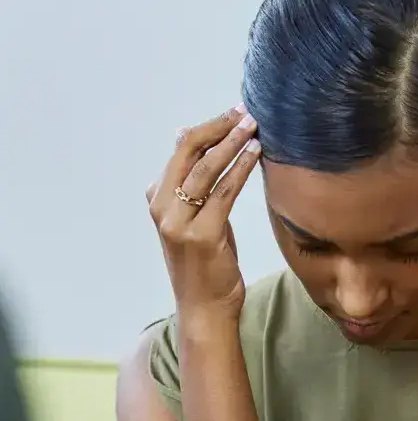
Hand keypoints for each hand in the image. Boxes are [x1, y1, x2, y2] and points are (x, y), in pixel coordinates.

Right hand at [145, 106, 260, 325]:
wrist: (205, 308)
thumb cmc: (206, 265)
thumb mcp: (195, 220)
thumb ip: (193, 186)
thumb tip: (187, 138)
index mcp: (158, 200)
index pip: (180, 151)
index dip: (207, 128)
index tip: (232, 113)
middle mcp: (163, 209)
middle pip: (188, 153)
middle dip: (219, 128)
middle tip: (245, 112)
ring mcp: (179, 223)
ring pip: (204, 170)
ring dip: (231, 143)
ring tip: (253, 127)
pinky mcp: (201, 236)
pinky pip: (222, 194)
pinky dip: (239, 170)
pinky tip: (255, 155)